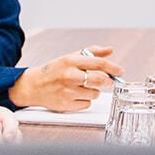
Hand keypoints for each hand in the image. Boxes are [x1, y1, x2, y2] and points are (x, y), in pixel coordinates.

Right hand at [8, 45, 123, 110]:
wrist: (34, 86)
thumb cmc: (53, 71)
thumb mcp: (71, 57)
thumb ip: (92, 53)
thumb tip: (109, 50)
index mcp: (71, 61)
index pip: (98, 63)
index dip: (113, 68)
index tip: (120, 71)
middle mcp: (69, 76)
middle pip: (99, 80)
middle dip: (108, 82)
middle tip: (109, 82)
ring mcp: (68, 91)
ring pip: (94, 94)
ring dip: (93, 91)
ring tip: (83, 87)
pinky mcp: (66, 105)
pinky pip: (86, 104)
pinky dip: (85, 101)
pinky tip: (76, 95)